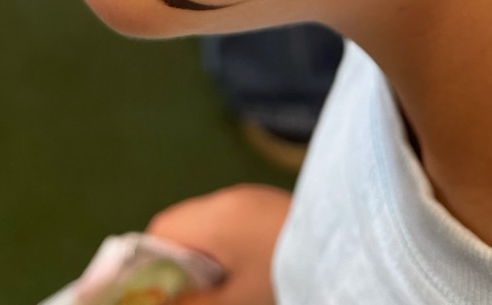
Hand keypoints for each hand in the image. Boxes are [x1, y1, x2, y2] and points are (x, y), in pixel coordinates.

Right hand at [147, 184, 292, 304]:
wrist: (345, 247)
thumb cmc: (284, 276)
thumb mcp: (236, 301)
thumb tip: (159, 303)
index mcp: (213, 218)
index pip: (160, 229)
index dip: (146, 259)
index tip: (148, 289)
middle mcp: (226, 198)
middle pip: (180, 223)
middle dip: (172, 259)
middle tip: (180, 293)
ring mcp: (248, 197)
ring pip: (204, 221)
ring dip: (198, 251)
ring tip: (212, 285)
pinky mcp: (266, 203)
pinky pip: (228, 219)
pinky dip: (221, 243)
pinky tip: (238, 268)